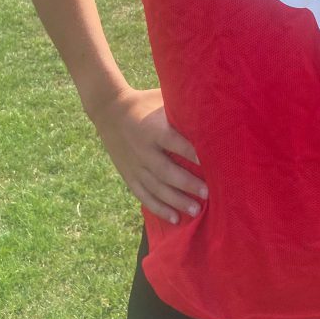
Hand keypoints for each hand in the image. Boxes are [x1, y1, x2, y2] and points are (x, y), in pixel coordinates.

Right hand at [91, 86, 207, 223]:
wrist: (109, 110)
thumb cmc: (145, 103)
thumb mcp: (160, 100)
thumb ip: (180, 110)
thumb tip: (210, 110)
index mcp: (153, 129)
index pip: (173, 142)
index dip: (190, 153)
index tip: (207, 163)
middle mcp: (143, 150)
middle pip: (166, 171)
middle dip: (187, 183)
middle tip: (207, 194)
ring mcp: (134, 165)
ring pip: (156, 187)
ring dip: (176, 200)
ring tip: (196, 210)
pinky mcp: (128, 175)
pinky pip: (144, 195)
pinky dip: (158, 208)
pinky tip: (174, 218)